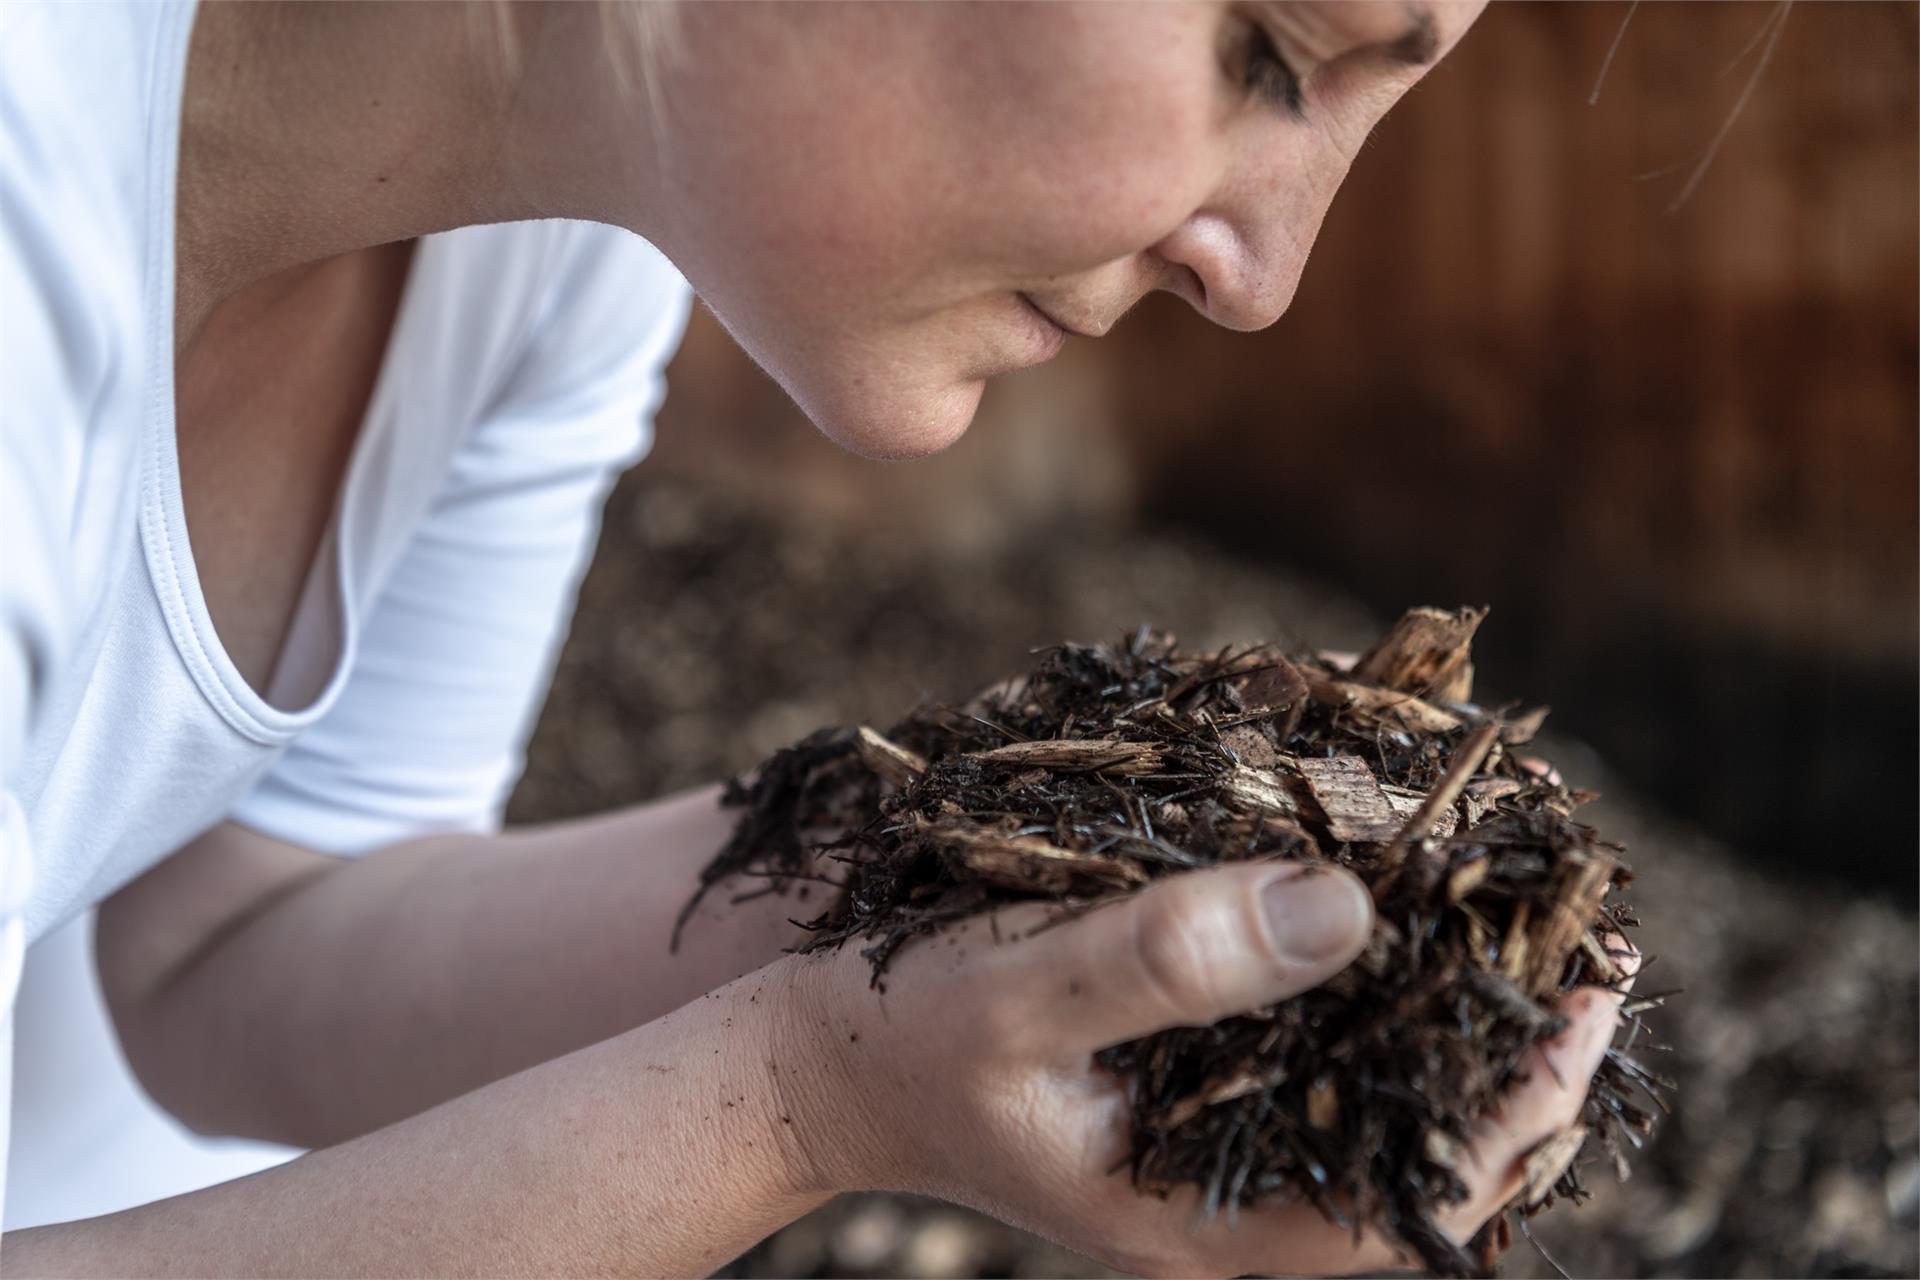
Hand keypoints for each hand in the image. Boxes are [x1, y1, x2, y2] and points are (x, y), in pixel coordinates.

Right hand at [776, 861, 1628, 1276]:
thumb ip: (1169, 960)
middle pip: (1422, 1162)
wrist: (811, 1065)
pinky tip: (1390, 909)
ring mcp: (1206, 1150)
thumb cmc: (903, 1036)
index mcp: (1202, 1223)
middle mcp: (1224, 1203)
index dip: (1524, 1106)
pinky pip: (1317, 1057)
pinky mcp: (1184, 1092)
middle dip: (1513, 1059)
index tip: (1589, 990)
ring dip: (1452, 1018)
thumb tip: (1349, 908)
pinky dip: (1373, 991)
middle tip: (1576, 934)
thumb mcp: (1025, 991)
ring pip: (1378, 1106)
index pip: (1419, 1209)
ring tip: (1512, 912)